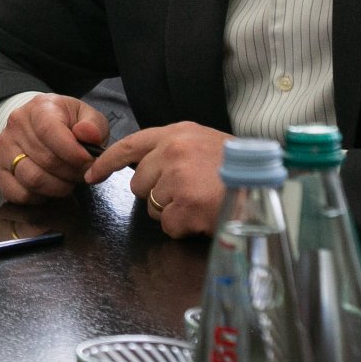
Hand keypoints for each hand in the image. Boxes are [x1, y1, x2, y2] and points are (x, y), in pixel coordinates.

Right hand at [0, 94, 107, 203]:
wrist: (37, 125)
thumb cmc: (66, 123)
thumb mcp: (86, 117)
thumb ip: (93, 125)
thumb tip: (89, 135)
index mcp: (39, 107)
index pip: (49, 131)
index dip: (73, 153)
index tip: (89, 163)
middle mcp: (16, 125)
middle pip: (46, 160)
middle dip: (72, 173)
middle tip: (82, 173)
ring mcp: (3, 147)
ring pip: (32, 179)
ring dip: (58, 187)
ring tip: (68, 180)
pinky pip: (19, 194)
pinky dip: (39, 197)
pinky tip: (48, 186)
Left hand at [87, 122, 232, 237]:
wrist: (269, 186)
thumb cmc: (241, 169)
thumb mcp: (206, 144)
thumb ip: (175, 150)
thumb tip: (146, 168)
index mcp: (178, 133)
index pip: (130, 145)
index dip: (107, 161)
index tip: (91, 174)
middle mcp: (173, 150)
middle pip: (139, 183)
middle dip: (157, 195)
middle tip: (189, 193)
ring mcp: (178, 176)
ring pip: (154, 207)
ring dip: (174, 212)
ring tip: (203, 202)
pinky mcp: (186, 203)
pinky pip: (169, 226)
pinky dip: (185, 228)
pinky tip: (205, 216)